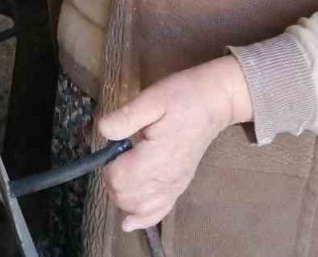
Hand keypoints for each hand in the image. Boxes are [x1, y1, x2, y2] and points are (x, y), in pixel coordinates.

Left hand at [97, 56, 253, 231]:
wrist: (215, 103)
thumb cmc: (183, 97)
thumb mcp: (152, 97)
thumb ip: (126, 116)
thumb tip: (102, 131)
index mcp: (157, 156)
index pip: (120, 179)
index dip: (107, 166)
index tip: (112, 149)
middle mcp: (166, 178)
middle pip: (125, 197)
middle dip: (111, 180)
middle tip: (114, 158)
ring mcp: (174, 185)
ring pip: (138, 208)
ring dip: (121, 197)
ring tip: (120, 174)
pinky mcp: (179, 186)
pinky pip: (159, 212)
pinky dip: (141, 218)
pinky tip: (129, 221)